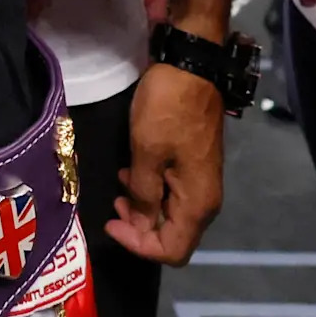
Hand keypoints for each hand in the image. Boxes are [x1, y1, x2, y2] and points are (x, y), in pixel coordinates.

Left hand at [107, 62, 224, 264]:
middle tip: (112, 208)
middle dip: (140, 229)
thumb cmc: (167, 109)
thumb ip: (143, 194)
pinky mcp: (193, 164)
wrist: (191, 66)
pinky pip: (172, 192)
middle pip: (173, 236)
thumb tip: (143, 224)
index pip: (173, 250)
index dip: (139, 245)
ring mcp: (201, 180)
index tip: (111, 224)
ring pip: (171, 214)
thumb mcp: (146, 152)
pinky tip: (130, 174)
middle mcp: (204, 199)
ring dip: (143, 209)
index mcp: (197, 202)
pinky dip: (150, 191)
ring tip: (117, 190)